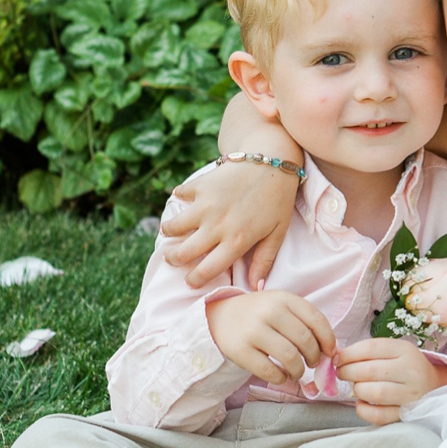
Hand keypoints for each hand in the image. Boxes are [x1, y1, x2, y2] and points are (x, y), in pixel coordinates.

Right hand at [161, 165, 296, 288]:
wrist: (271, 159)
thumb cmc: (277, 199)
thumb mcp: (277, 233)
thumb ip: (264, 261)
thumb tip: (256, 287)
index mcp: (236, 241)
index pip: (207, 270)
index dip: (195, 280)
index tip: (190, 281)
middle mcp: (217, 226)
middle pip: (184, 252)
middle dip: (174, 259)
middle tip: (173, 259)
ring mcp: (205, 205)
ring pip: (174, 226)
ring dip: (169, 231)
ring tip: (170, 232)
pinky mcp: (200, 186)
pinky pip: (181, 194)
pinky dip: (180, 197)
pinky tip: (184, 199)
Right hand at [205, 291, 334, 384]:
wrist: (218, 317)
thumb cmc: (257, 315)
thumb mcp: (280, 306)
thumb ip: (303, 322)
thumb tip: (330, 352)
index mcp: (283, 298)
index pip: (316, 320)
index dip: (328, 340)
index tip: (329, 352)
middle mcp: (269, 311)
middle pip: (305, 341)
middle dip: (313, 358)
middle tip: (311, 363)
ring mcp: (253, 330)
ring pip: (290, 358)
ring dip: (298, 371)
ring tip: (296, 372)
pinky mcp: (240, 350)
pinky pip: (270, 371)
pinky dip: (281, 378)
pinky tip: (280, 376)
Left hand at [335, 337, 446, 426]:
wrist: (434, 385)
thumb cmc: (404, 366)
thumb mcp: (392, 351)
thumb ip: (367, 352)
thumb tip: (336, 358)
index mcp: (405, 350)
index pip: (370, 348)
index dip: (347, 354)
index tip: (337, 359)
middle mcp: (411, 371)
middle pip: (369, 371)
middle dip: (347, 372)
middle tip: (342, 373)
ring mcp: (411, 394)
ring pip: (375, 393)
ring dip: (357, 390)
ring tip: (356, 387)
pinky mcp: (407, 414)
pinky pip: (379, 415)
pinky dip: (364, 410)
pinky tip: (362, 403)